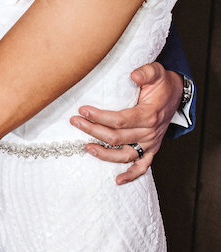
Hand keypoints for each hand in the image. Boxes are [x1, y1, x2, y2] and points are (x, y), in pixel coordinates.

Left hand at [70, 62, 182, 184]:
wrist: (177, 95)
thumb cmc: (162, 83)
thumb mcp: (157, 71)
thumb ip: (146, 72)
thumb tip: (134, 75)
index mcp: (148, 115)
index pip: (120, 120)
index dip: (99, 117)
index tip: (83, 110)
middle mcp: (149, 132)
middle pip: (116, 137)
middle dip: (93, 130)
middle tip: (75, 122)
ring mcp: (150, 143)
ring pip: (125, 155)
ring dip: (104, 154)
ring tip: (86, 148)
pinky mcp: (151, 149)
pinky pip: (142, 167)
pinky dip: (131, 175)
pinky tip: (117, 180)